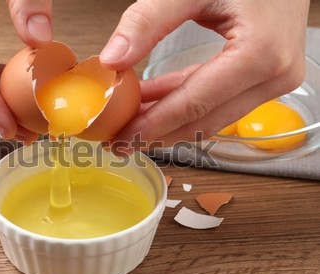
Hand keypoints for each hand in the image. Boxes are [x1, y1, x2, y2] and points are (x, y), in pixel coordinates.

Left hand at [100, 0, 309, 152]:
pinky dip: (184, 102)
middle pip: (204, 120)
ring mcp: (274, 80)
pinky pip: (218, 100)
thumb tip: (113, 59)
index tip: (122, 138)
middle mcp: (274, 75)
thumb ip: (148, 21)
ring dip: (169, 120)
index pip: (194, 105)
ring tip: (131, 119)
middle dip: (158, 133)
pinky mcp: (265, 78)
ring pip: (211, 116)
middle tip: (120, 139)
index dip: (154, 125)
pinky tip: (153, 99)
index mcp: (260, 53)